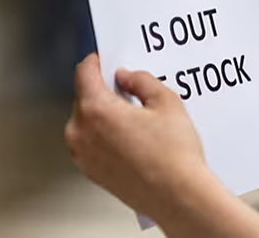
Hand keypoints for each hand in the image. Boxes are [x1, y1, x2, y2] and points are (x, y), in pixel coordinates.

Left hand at [64, 53, 216, 221]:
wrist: (178, 197)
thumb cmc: (173, 156)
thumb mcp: (166, 101)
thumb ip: (141, 80)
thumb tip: (126, 77)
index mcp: (95, 109)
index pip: (84, 72)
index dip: (96, 62)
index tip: (104, 60)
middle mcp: (80, 131)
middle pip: (83, 97)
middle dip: (102, 91)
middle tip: (127, 91)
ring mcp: (82, 154)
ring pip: (84, 121)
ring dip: (101, 114)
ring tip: (132, 118)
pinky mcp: (89, 171)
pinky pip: (89, 142)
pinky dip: (102, 135)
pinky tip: (128, 139)